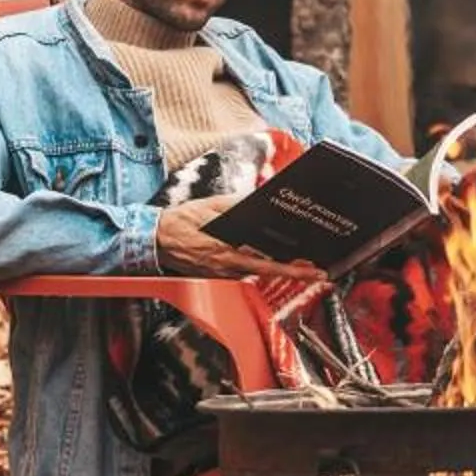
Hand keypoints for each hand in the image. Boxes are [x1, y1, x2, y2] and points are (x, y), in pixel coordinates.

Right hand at [155, 198, 325, 281]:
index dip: (292, 266)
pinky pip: (244, 273)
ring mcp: (223, 273)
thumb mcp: (211, 206)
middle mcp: (228, 265)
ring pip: (257, 273)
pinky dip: (260, 268)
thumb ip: (236, 204)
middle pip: (268, 271)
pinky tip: (271, 262)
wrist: (156, 240)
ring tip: (304, 266)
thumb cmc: (182, 221)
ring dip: (280, 270)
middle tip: (319, 273)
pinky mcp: (218, 275)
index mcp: (228, 249)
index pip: (268, 261)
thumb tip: (259, 200)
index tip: (313, 266)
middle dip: (295, 272)